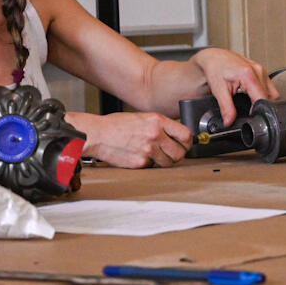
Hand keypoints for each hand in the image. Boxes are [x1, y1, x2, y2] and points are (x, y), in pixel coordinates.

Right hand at [70, 110, 192, 167]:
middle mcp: (155, 135)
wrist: (97, 134)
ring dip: (164, 161)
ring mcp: (148, 150)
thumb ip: (160, 125)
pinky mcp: (140, 163)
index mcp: (157, 121)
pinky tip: (140, 156)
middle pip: (180, 152)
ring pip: (169, 162)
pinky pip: (153, 166)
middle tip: (171, 153)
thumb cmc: (116, 125)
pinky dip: (149, 164)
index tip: (186, 144)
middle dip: (178, 154)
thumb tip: (176, 135)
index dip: (188, 142)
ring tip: (153, 154)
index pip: (186, 134)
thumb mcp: (142, 117)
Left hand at [191, 48, 273, 123]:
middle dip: (261, 107)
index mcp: (248, 75)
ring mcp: (261, 69)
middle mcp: (258, 71)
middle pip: (270, 97)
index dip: (258, 111)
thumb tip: (229, 121)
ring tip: (251, 102)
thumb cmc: (215, 68)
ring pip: (272, 92)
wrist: (214, 57)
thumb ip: (226, 108)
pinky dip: (264, 94)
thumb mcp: (219, 91)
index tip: (252, 117)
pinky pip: (269, 86)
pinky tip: (253, 95)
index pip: (262, 99)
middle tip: (249, 111)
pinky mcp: (262, 70)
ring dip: (264, 100)